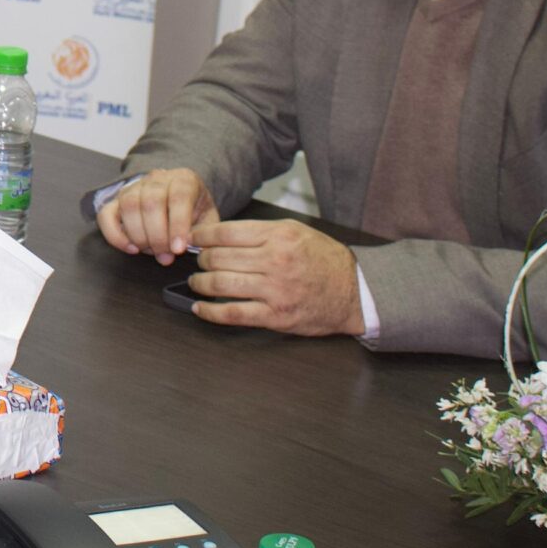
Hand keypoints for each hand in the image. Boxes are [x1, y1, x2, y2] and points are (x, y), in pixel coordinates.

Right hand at [94, 167, 215, 263]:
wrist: (179, 197)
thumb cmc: (195, 211)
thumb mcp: (208, 219)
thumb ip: (203, 233)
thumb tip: (192, 248)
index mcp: (184, 179)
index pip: (179, 197)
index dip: (177, 224)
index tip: (178, 249)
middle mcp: (157, 179)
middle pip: (151, 202)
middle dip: (157, 236)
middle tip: (165, 256)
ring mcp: (134, 187)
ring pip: (129, 206)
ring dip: (139, 235)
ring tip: (151, 252)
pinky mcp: (117, 200)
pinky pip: (106, 214)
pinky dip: (115, 235)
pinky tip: (131, 249)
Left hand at [184, 217, 363, 335]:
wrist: (354, 291)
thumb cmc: (324, 259)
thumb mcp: (296, 231)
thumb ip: (260, 231)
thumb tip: (220, 234)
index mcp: (279, 236)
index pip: (225, 232)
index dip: (201, 236)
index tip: (192, 239)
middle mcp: (275, 260)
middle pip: (219, 258)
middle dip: (201, 259)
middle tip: (197, 261)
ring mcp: (275, 290)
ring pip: (221, 284)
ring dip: (200, 283)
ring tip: (197, 281)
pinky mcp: (276, 316)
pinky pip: (233, 313)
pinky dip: (211, 312)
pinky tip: (201, 308)